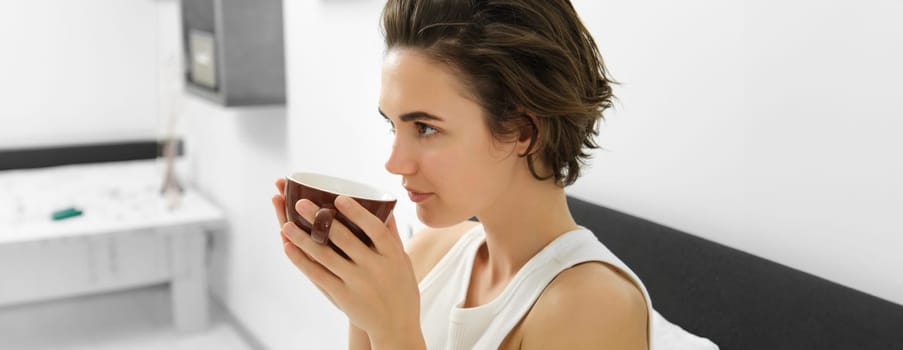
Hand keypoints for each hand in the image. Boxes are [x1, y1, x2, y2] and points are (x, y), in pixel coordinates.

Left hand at [271, 178, 424, 348]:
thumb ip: (392, 234)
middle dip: (320, 219)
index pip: (374, 228)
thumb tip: (386, 206)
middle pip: (344, 238)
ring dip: (303, 239)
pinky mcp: (343, 296)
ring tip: (286, 224)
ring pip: (325, 256)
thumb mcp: (403, 260)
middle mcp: (374, 267)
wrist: (397, 326)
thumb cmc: (401, 289)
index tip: (339, 198)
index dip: (357, 213)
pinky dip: (302, 261)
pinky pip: (318, 275)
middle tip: (300, 202)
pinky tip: (288, 248)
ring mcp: (357, 282)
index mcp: (392, 255)